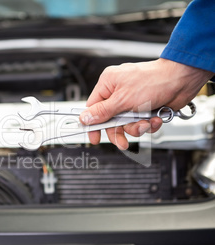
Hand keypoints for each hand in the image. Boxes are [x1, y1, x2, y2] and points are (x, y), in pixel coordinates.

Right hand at [80, 58, 213, 149]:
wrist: (182, 80)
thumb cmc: (154, 81)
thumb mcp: (122, 100)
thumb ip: (102, 112)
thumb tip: (85, 118)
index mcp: (108, 84)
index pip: (93, 108)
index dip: (93, 124)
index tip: (94, 138)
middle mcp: (118, 92)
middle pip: (110, 120)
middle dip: (119, 131)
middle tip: (122, 142)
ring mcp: (132, 100)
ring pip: (126, 124)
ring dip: (137, 127)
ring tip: (145, 122)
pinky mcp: (144, 107)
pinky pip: (140, 123)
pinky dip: (148, 124)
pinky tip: (154, 118)